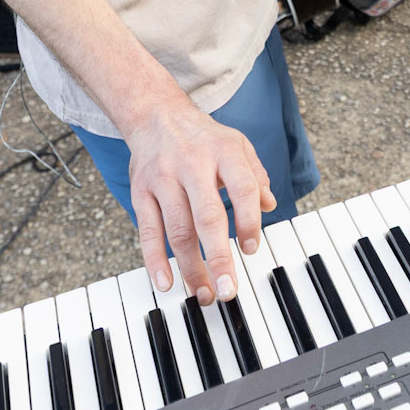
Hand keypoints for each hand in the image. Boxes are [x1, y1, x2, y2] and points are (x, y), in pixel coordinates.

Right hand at [126, 94, 276, 304]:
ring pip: (178, 230)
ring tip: (204, 293)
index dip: (249, 221)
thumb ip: (255, 175)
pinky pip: (148, 231)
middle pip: (207, 217)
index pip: (242, 188)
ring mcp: (163, 178)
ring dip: (191, 267)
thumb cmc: (203, 137)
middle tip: (229, 289)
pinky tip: (166, 282)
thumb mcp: (237, 144)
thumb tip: (269, 205)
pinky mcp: (140, 191)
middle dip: (218, 257)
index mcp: (223, 151)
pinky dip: (155, 260)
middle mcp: (192, 163)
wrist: (155, 115)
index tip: (251, 249)